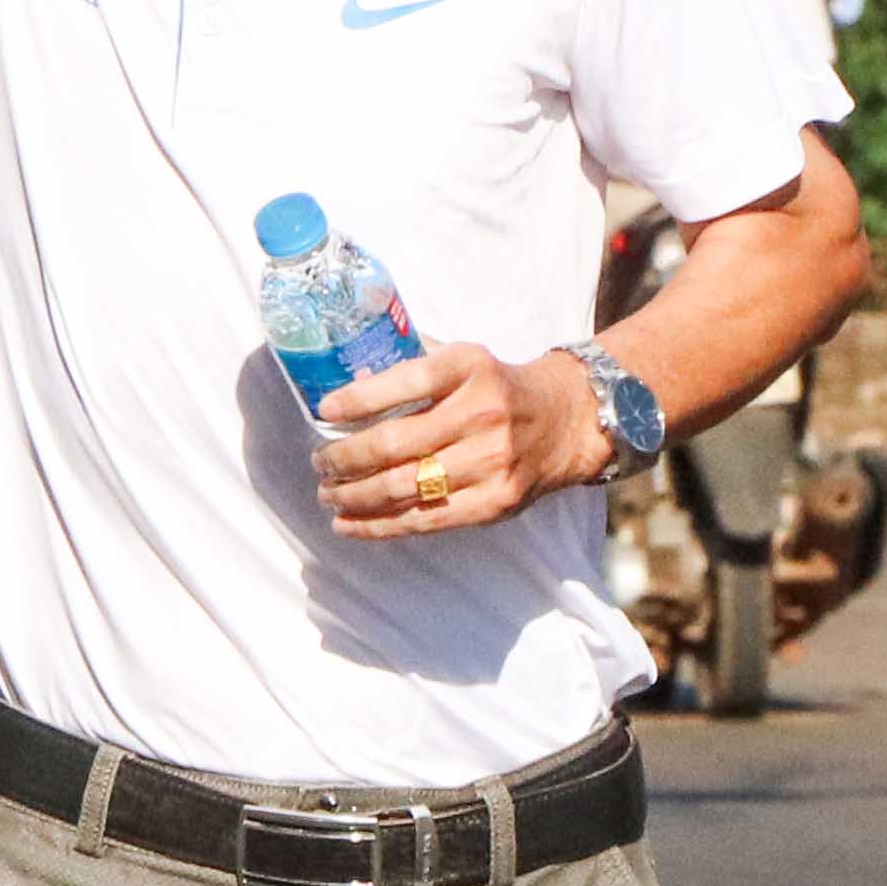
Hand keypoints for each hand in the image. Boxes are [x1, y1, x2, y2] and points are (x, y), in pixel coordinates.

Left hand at [309, 343, 600, 540]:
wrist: (567, 421)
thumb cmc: (498, 387)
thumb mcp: (463, 359)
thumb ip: (413, 366)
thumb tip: (345, 381)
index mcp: (469, 368)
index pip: (405, 381)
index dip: (358, 399)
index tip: (324, 411)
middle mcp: (482, 413)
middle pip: (395, 443)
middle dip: (345, 457)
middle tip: (319, 462)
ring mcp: (491, 462)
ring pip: (404, 487)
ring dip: (354, 495)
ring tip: (328, 494)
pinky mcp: (495, 502)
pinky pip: (425, 520)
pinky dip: (380, 526)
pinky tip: (349, 524)